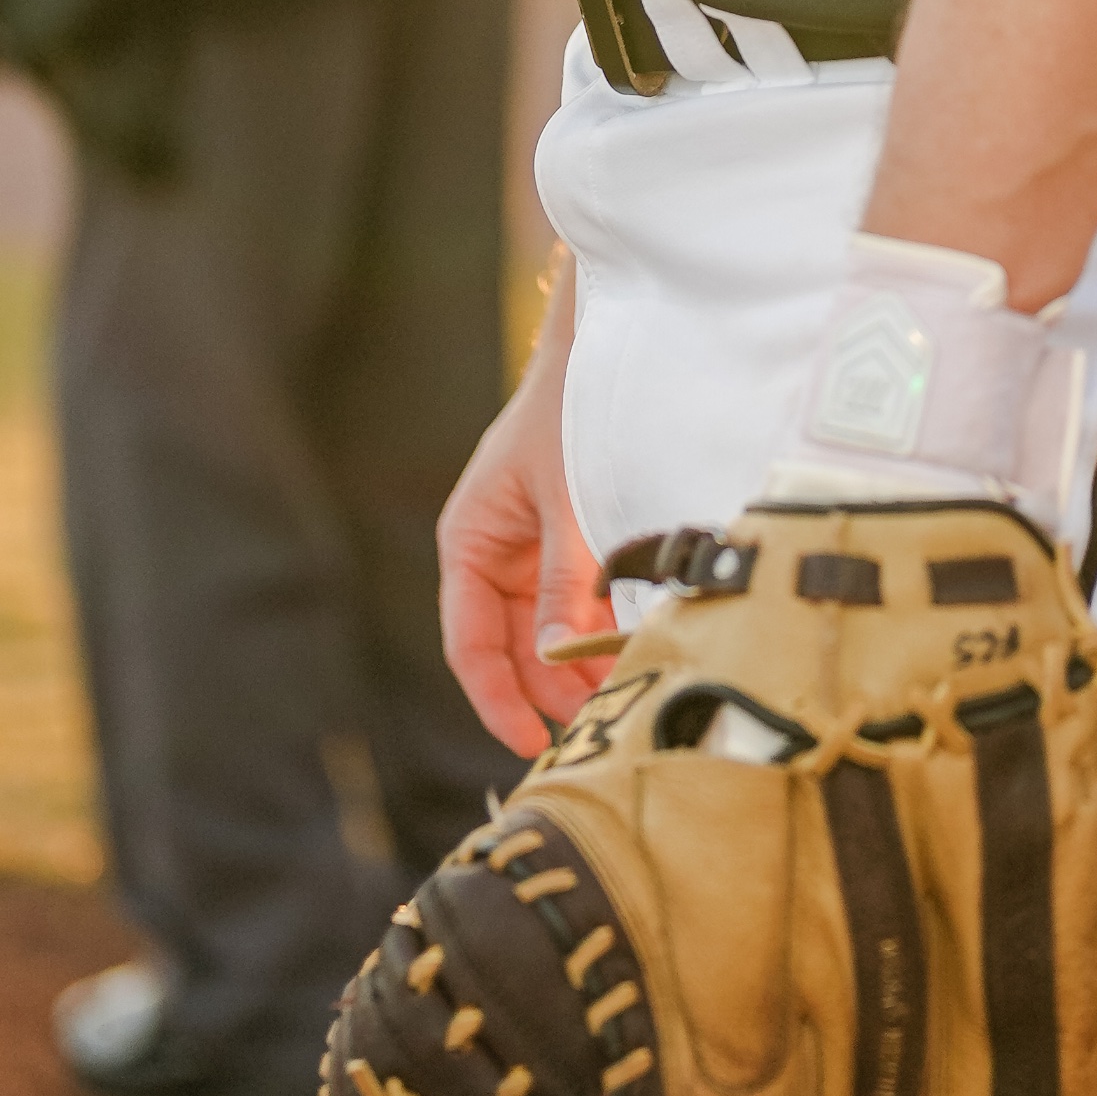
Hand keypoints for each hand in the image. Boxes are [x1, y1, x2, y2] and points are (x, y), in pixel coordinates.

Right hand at [438, 366, 612, 755]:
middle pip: (510, 649)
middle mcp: (491, 559)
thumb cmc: (565, 417)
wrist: (596, 354)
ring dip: (576, 667)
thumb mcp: (564, 501)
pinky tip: (628, 652)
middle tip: (598, 724)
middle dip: (549, 690)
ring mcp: (527, 557)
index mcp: (469, 544)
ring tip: (619, 696)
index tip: (529, 741)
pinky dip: (596, 632)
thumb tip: (556, 656)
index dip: (496, 699)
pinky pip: (573, 607)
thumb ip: (562, 579)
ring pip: (544, 635)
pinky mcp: (564, 551)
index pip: (469, 645)